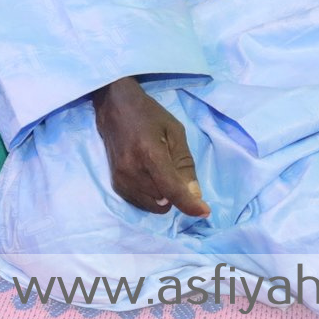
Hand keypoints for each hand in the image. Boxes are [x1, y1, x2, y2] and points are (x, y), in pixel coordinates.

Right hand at [91, 77, 209, 217]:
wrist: (114, 106)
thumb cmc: (148, 115)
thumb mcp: (175, 131)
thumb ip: (185, 164)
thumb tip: (194, 195)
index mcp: (149, 152)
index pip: (171, 189)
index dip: (189, 204)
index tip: (204, 211)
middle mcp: (131, 170)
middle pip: (164, 199)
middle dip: (175, 191)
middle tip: (173, 168)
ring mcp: (120, 179)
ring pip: (154, 205)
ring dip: (163, 195)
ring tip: (159, 170)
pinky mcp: (115, 184)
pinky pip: (141, 203)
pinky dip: (151, 196)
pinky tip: (149, 176)